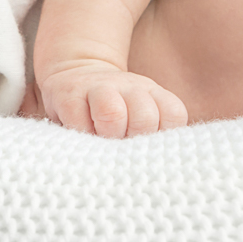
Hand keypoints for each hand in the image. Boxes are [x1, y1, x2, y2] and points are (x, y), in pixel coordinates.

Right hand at [37, 61, 188, 137]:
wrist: (76, 71)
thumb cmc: (114, 109)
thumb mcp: (139, 113)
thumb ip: (153, 134)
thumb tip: (161, 170)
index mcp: (152, 93)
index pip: (173, 115)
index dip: (161, 138)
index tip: (147, 147)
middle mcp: (130, 87)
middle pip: (145, 117)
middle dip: (134, 142)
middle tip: (123, 150)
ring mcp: (98, 87)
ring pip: (113, 112)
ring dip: (108, 136)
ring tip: (102, 144)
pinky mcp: (68, 94)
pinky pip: (77, 119)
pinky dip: (80, 135)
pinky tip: (81, 138)